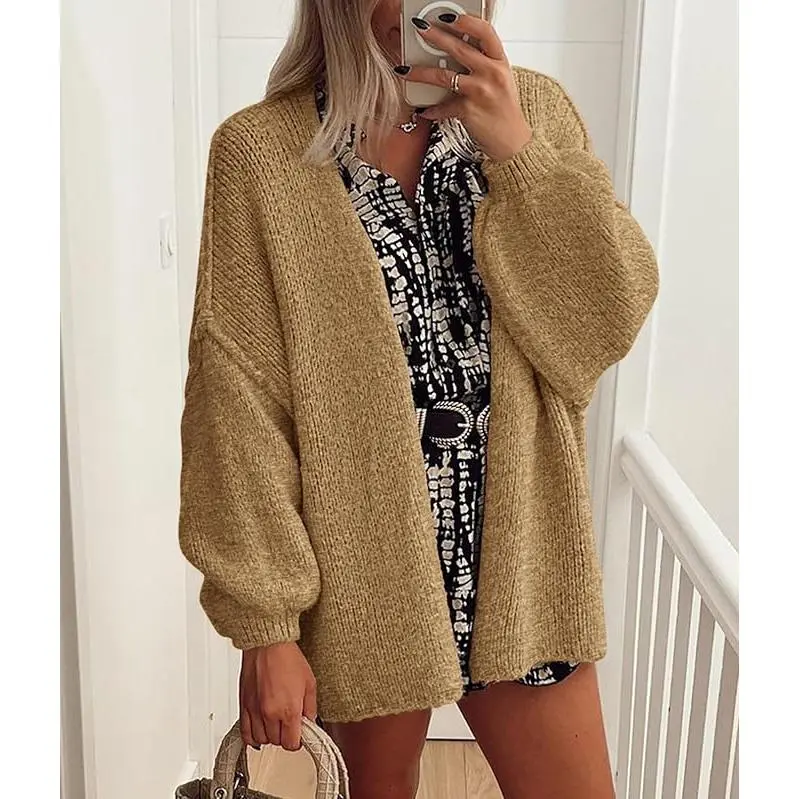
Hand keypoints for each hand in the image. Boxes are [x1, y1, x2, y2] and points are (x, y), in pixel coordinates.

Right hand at [239, 642, 316, 751]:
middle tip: (289, 723)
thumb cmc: (288, 658)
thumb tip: (309, 722)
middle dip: (284, 735)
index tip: (299, 733)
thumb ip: (310, 707)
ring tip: (275, 723)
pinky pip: (245, 733)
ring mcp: (255, 711)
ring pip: (261, 740)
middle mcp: (270, 714)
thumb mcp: (310, 682)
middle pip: (277, 742)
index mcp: (289, 709)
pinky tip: (259, 729)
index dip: (297, 741)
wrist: (267, 644)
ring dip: (269, 735)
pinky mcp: (244, 705)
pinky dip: (252, 736)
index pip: (292, 744)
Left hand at [394, 13, 532, 161]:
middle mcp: (491, 73)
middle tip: (419, 28)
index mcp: (500, 61)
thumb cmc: (504, 109)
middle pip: (459, 48)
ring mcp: (479, 91)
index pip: (485, 32)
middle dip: (435, 36)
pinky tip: (425, 111)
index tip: (448, 16)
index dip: (466, 21)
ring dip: (420, 72)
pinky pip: (443, 107)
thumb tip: (460, 48)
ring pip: (443, 76)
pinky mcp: (467, 110)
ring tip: (404, 70)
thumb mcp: (501, 79)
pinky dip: (432, 110)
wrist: (511, 139)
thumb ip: (484, 63)